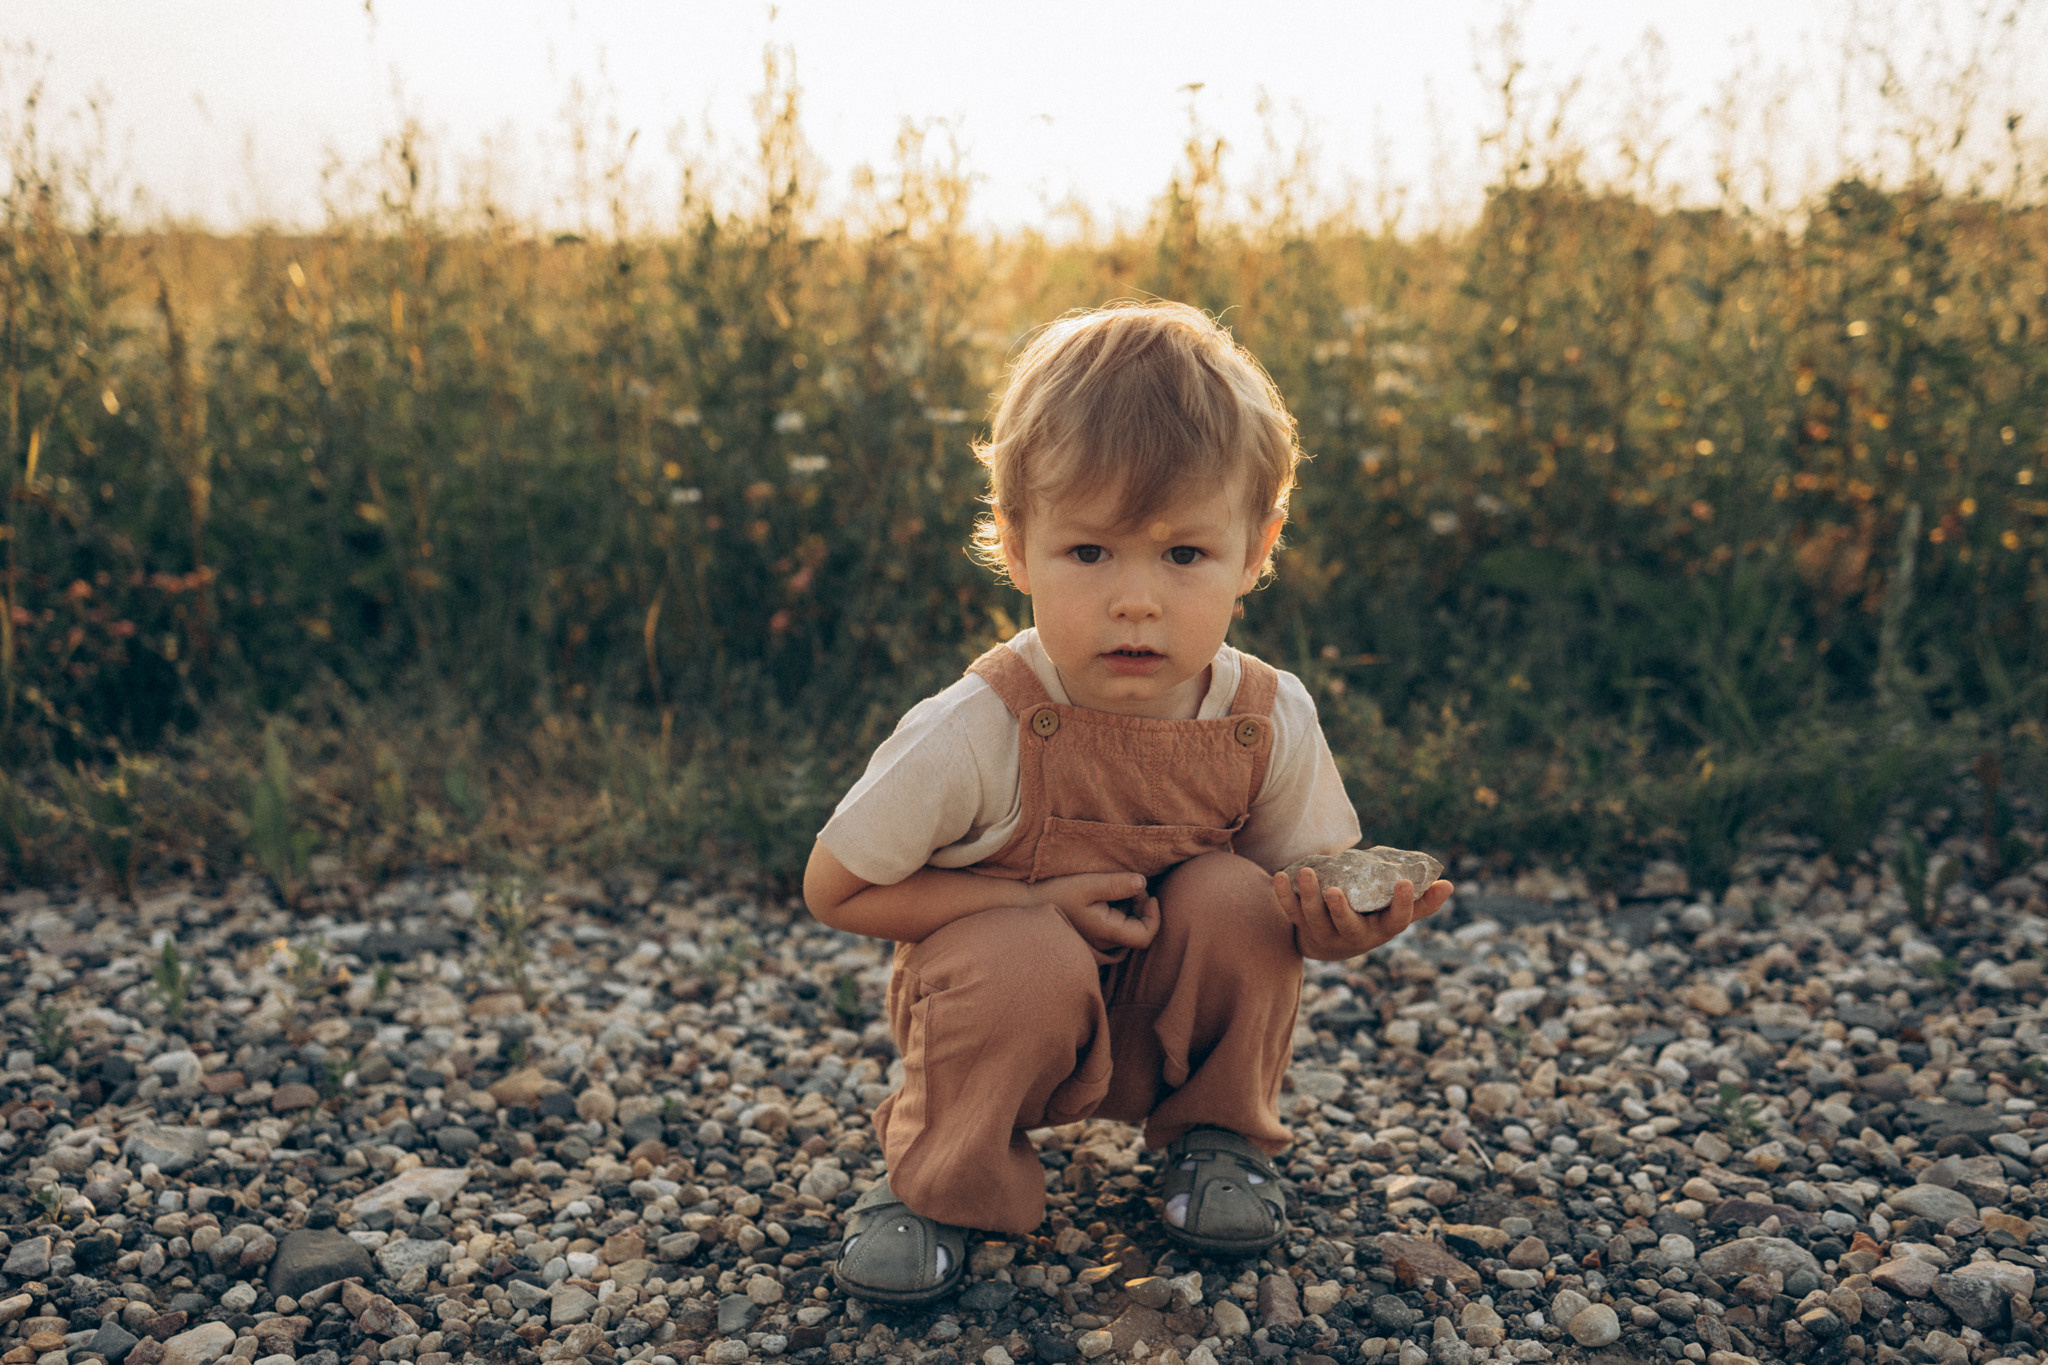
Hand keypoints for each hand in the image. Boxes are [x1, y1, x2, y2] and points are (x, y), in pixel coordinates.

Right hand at [1034, 871, 1160, 956]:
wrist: (1024, 906)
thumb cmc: (1054, 895)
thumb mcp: (1086, 884)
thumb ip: (1115, 884)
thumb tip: (1142, 882)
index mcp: (1107, 933)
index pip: (1145, 936)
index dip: (1154, 916)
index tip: (1148, 894)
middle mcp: (1104, 944)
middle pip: (1138, 930)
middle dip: (1140, 905)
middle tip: (1130, 882)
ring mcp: (1097, 943)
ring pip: (1126, 928)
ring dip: (1129, 907)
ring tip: (1115, 886)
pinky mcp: (1091, 937)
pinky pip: (1114, 928)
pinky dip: (1117, 911)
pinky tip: (1104, 896)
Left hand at [1272, 867, 1452, 961]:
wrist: (1331, 942)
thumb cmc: (1372, 919)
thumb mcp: (1395, 915)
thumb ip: (1420, 902)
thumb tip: (1448, 884)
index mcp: (1381, 930)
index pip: (1396, 921)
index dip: (1404, 904)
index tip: (1406, 882)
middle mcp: (1353, 936)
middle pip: (1347, 925)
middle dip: (1339, 910)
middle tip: (1334, 890)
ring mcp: (1325, 932)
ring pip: (1314, 919)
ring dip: (1307, 897)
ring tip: (1305, 873)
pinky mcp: (1301, 925)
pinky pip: (1290, 912)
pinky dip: (1283, 895)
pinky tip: (1280, 876)